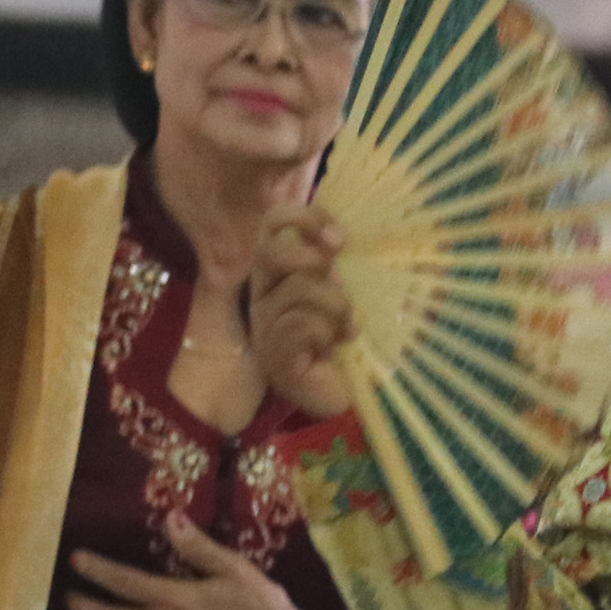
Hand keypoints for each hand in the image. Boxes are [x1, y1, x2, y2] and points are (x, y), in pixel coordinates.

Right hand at [249, 208, 355, 416]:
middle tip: (339, 278)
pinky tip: (338, 343)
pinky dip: (330, 330)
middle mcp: (262, 295)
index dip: (304, 218)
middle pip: (270, 253)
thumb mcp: (342, 289)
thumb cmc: (344, 338)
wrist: (341, 392)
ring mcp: (264, 326)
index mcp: (277, 273)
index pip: (272, 224)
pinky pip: (302, 324)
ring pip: (297, 289)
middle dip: (311, 258)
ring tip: (348, 324)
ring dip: (335, 304)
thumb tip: (342, 239)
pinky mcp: (274, 355)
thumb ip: (335, 262)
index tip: (340, 239)